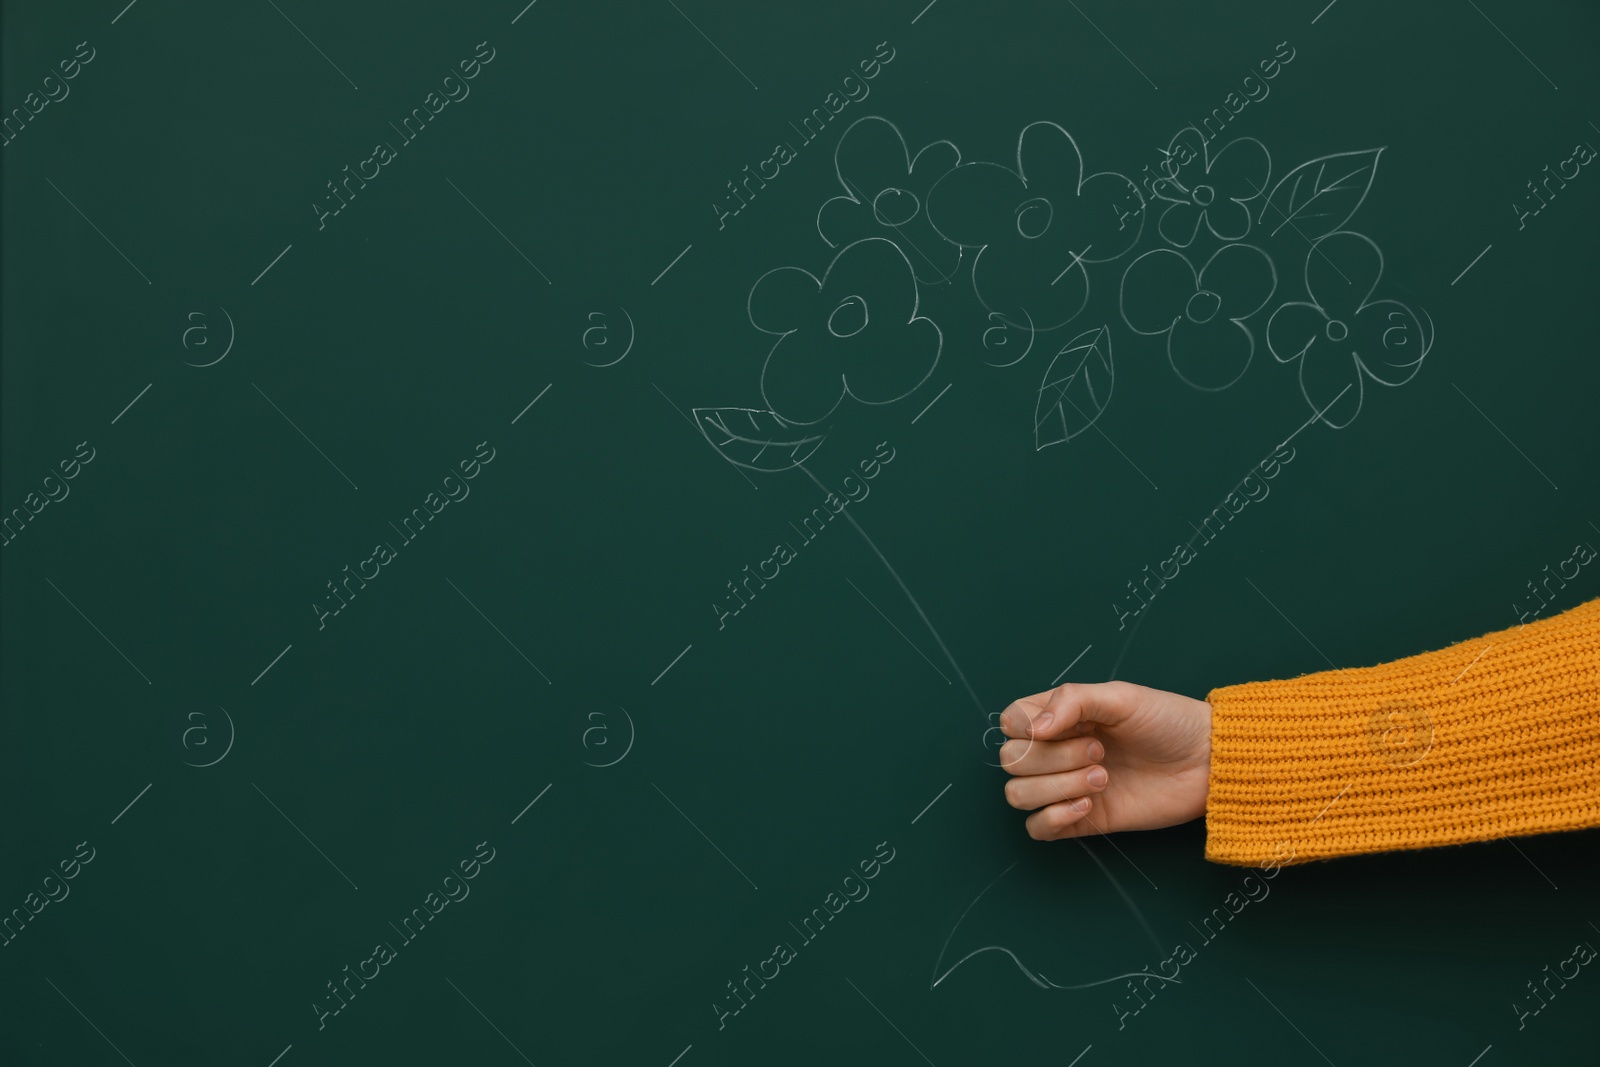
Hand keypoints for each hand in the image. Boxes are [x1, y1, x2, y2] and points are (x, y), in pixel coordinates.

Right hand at [997, 681, 1211, 840]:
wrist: (1207, 764)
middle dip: (1052, 758)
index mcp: (1060, 716)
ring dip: (1056, 787)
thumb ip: (1071, 701)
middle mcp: (1056, 751)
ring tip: (1102, 778)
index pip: (1010, 723)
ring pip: (1018, 795)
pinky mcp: (1081, 820)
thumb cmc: (1168, 721)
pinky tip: (1089, 804)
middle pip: (1012, 761)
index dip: (1026, 727)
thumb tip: (1033, 729)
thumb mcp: (1121, 696)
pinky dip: (1054, 817)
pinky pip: (1037, 829)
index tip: (1067, 726)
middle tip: (1100, 752)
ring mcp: (1066, 787)